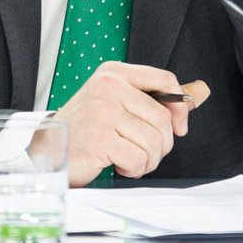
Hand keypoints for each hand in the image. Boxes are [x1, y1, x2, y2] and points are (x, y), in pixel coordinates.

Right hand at [53, 61, 209, 185]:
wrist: (48, 149)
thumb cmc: (84, 128)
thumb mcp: (115, 102)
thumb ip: (151, 99)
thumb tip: (195, 96)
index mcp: (115, 73)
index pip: (165, 79)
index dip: (180, 106)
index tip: (179, 126)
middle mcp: (110, 87)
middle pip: (163, 118)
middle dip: (162, 144)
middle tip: (146, 152)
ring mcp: (104, 111)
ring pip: (154, 141)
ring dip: (147, 160)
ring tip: (129, 159)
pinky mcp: (101, 137)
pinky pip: (138, 159)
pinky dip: (134, 169)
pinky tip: (118, 165)